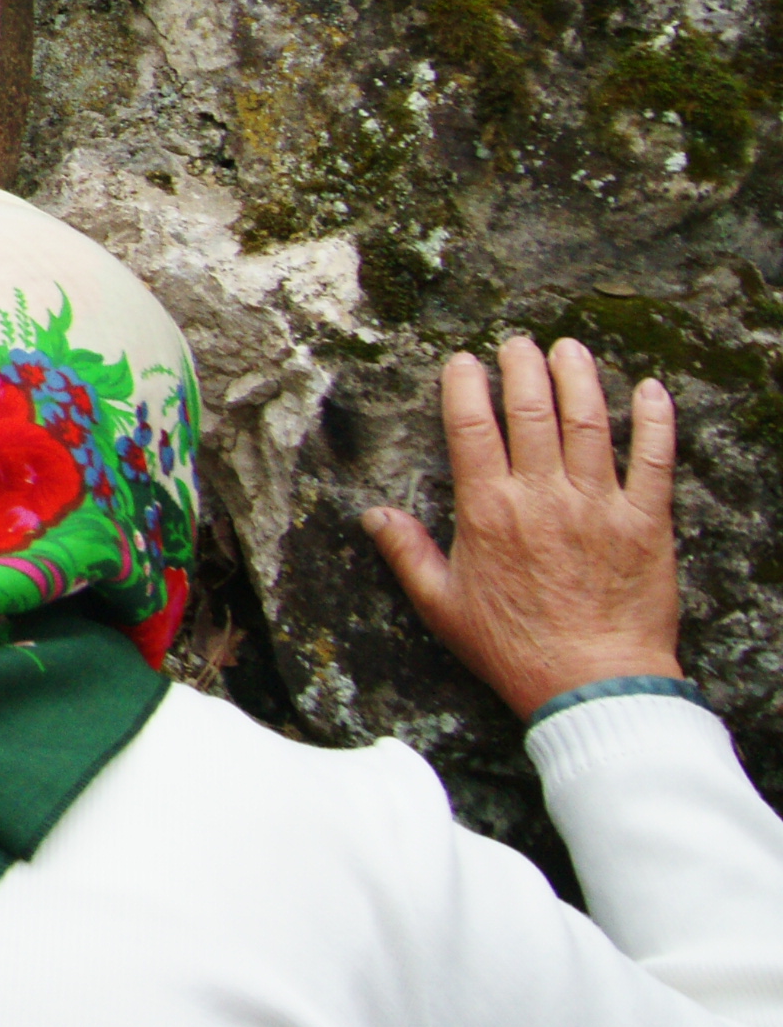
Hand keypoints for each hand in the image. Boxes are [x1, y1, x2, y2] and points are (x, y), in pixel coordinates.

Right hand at [363, 337, 684, 719]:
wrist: (590, 683)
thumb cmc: (512, 648)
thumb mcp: (441, 605)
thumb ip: (408, 553)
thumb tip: (371, 515)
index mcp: (489, 511)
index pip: (472, 428)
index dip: (466, 386)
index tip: (464, 362)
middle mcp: (543, 497)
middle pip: (532, 410)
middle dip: (523, 367)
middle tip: (519, 344)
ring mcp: (599, 505)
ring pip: (590, 422)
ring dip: (579, 377)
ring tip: (570, 348)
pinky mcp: (647, 522)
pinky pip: (655, 459)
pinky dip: (655, 420)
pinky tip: (650, 390)